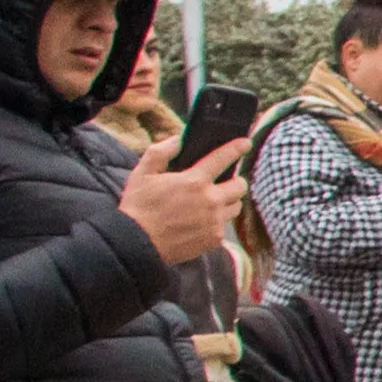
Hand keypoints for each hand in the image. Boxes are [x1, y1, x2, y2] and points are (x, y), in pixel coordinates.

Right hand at [120, 131, 249, 272]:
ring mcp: (214, 221)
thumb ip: (160, 152)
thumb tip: (177, 139)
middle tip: (225, 182)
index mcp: (194, 181)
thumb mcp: (142, 173)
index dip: (237, 148)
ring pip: (236, 207)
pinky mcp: (214, 238)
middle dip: (235, 181)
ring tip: (216, 201)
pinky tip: (205, 220)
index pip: (223, 158)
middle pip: (240, 186)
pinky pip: (225, 225)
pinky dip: (219, 220)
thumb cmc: (138, 206)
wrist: (136, 242)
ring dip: (230, 201)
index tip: (245, 143)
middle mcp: (210, 200)